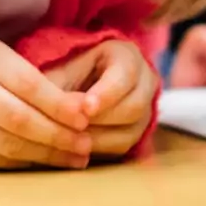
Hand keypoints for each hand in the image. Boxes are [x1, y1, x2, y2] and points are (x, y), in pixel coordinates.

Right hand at [0, 38, 93, 169]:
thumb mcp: (6, 66)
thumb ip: (41, 84)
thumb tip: (84, 110)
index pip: (28, 82)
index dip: (59, 104)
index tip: (85, 119)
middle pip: (18, 117)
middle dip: (57, 134)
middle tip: (85, 145)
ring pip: (7, 144)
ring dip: (46, 154)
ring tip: (73, 158)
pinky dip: (25, 163)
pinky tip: (44, 163)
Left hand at [46, 39, 157, 157]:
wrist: (76, 87)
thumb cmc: (68, 74)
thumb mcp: (62, 72)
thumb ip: (59, 88)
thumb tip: (63, 112)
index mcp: (126, 56)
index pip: (125, 75)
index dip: (106, 94)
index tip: (86, 108)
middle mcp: (144, 81)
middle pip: (134, 106)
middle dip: (102, 119)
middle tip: (73, 126)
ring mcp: (145, 109)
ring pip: (132, 130)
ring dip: (99, 137)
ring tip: (72, 138)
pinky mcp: (138, 132)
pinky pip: (124, 146)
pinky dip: (100, 148)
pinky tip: (78, 148)